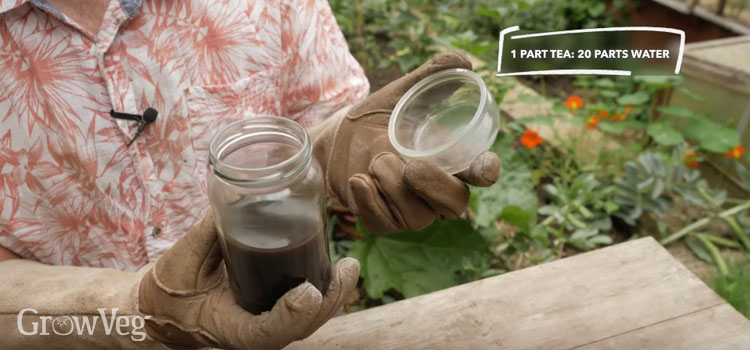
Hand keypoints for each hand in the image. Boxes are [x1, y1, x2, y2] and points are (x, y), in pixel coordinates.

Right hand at [138, 213, 359, 349]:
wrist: (163, 308)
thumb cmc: (171, 286)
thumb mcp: (184, 257)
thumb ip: (209, 230)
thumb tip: (238, 195)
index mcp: (228, 328)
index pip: (265, 333)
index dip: (289, 316)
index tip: (308, 292)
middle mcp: (252, 332)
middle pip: (299, 327)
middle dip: (329, 299)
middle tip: (347, 269)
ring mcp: (264, 326)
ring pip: (306, 320)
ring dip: (332, 294)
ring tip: (349, 267)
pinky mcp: (270, 313)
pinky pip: (302, 310)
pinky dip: (323, 290)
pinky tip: (337, 269)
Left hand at [312, 51, 499, 233]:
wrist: (335, 140)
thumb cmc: (376, 118)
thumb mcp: (400, 93)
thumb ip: (430, 76)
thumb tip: (462, 61)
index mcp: (452, 161)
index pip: (481, 173)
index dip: (486, 171)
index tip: (484, 165)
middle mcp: (438, 192)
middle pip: (455, 204)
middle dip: (434, 185)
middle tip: (411, 165)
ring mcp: (413, 212)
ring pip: (416, 215)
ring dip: (392, 185)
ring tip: (374, 160)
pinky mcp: (385, 224)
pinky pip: (384, 223)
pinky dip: (369, 199)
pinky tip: (358, 179)